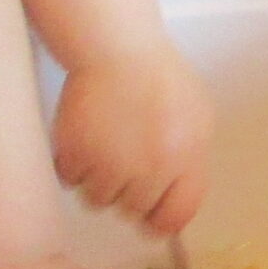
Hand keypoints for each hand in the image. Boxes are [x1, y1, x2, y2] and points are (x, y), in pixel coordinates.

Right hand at [50, 48, 213, 235]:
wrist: (118, 47)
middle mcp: (151, 167)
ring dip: (97, 180)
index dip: (160, 221)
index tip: (149, 218)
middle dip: (127, 193)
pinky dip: (73, 165)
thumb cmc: (160, 79)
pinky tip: (85, 137)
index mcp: (187, 157)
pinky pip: (70, 180)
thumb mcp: (197, 118)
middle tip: (124, 164)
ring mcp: (111, 162)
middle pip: (132, 211)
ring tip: (103, 146)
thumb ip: (190, 161)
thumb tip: (177, 202)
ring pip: (97, 200)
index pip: (175, 217)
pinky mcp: (76, 152)